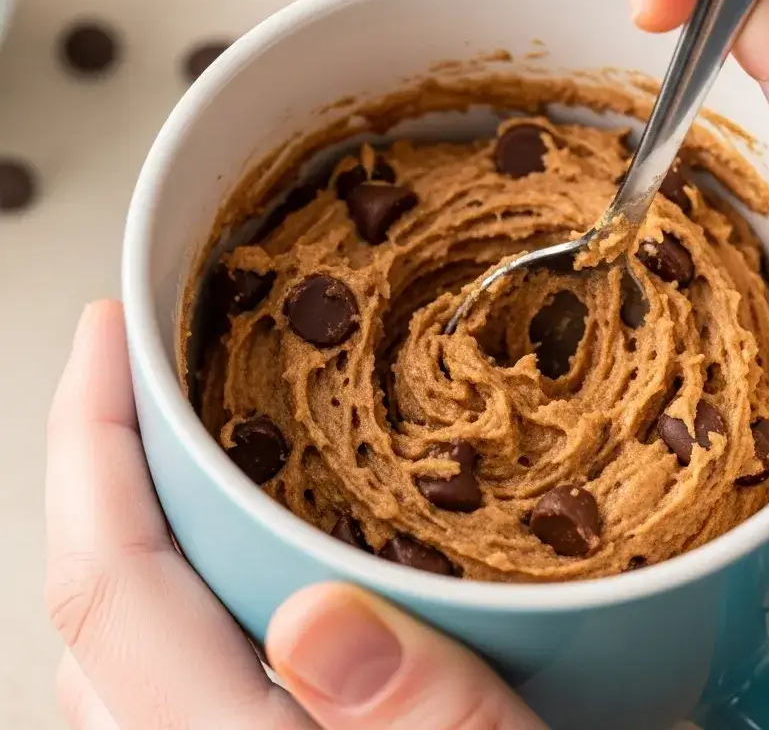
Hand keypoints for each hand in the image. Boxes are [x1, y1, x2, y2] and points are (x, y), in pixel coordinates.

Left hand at [45, 301, 543, 729]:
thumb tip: (319, 622)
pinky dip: (184, 585)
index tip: (112, 332)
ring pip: (122, 640)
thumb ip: (424, 723)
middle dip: (111, 461)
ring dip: (144, 518)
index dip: (90, 444)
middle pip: (96, 601)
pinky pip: (167, 672)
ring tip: (201, 431)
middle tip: (164, 363)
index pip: (109, 590)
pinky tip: (250, 549)